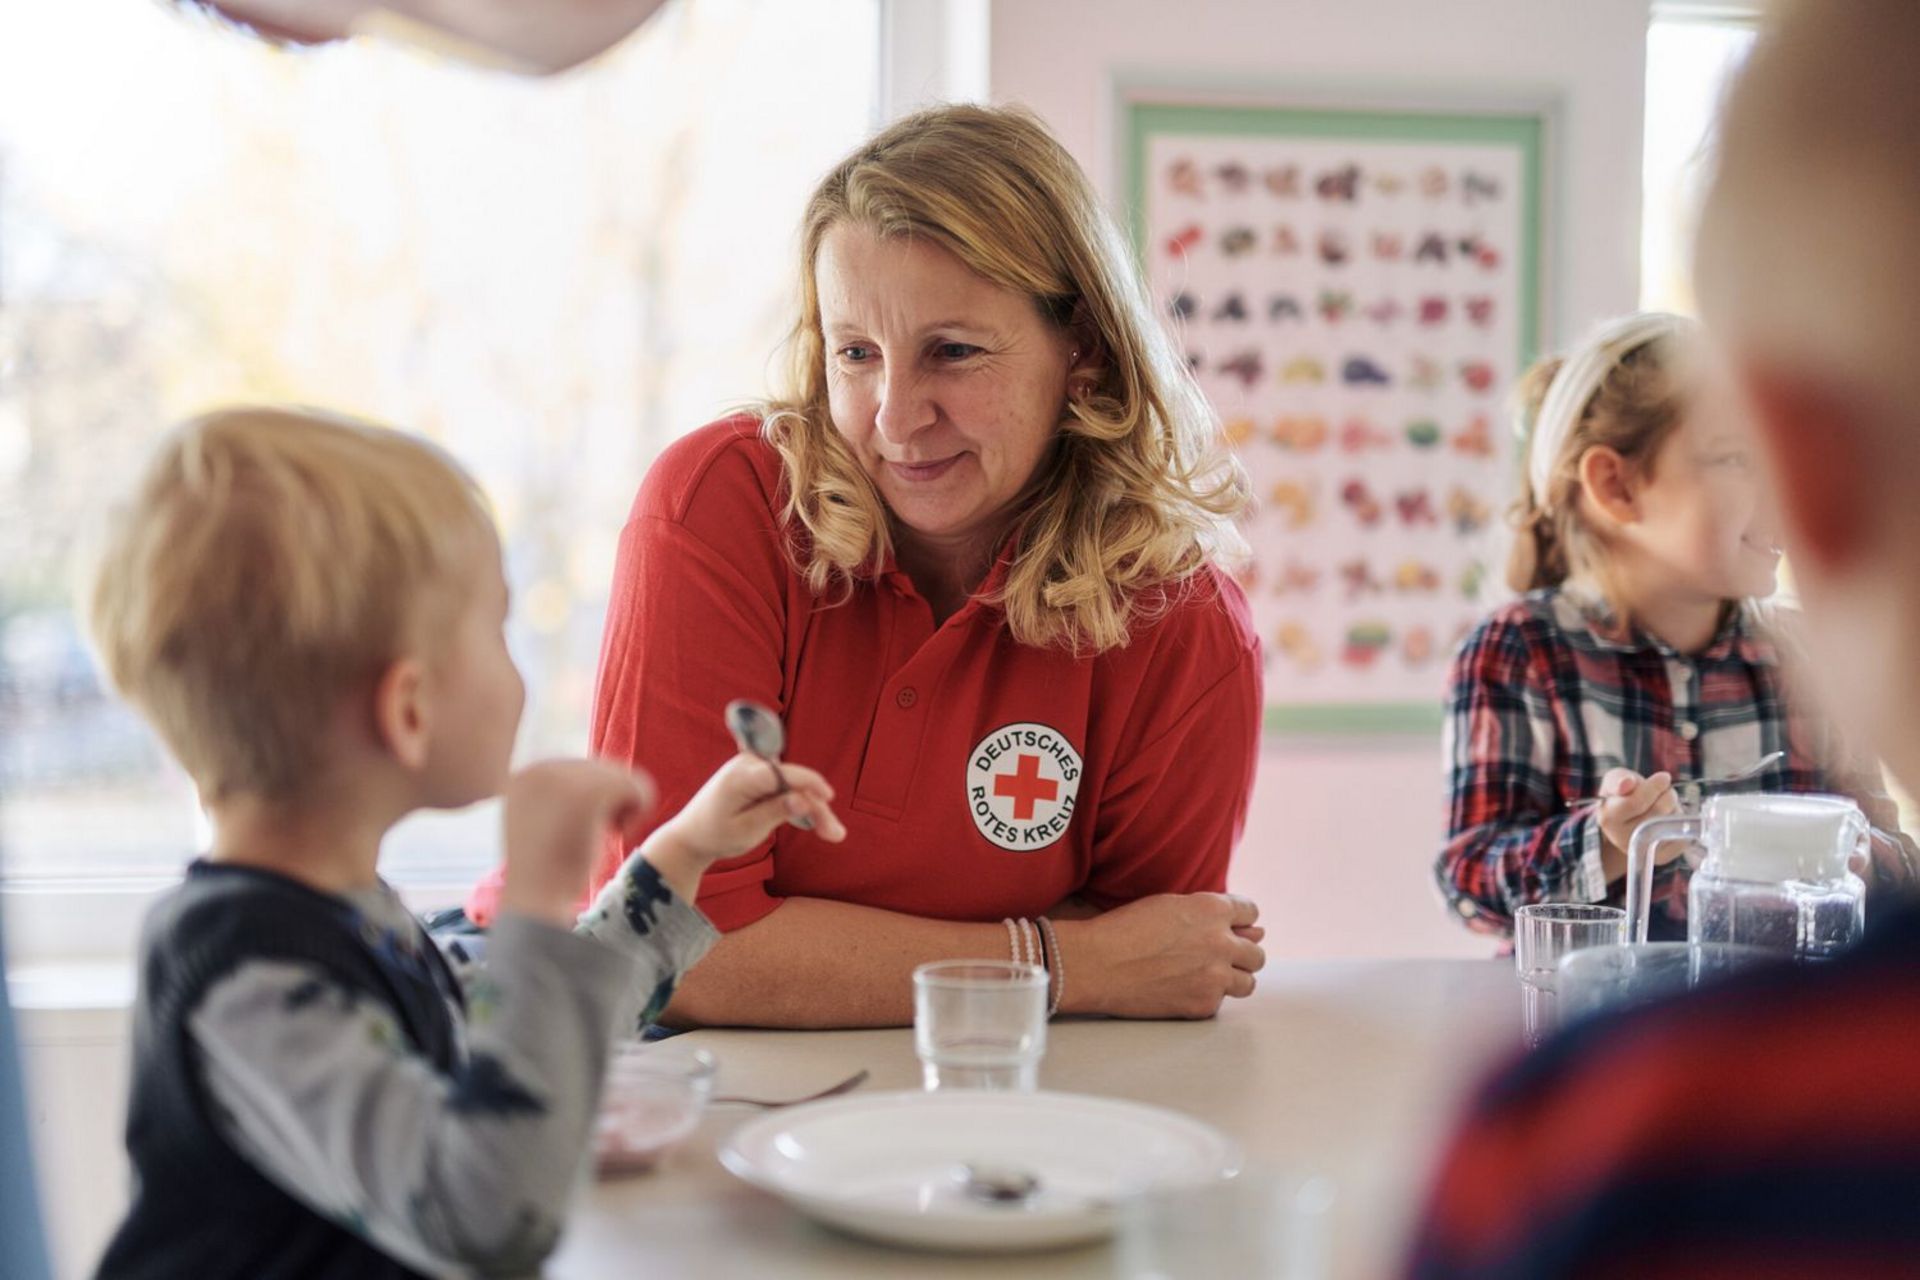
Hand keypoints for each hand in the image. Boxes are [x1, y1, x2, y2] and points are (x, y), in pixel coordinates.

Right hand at [500, 759, 656, 927]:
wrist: (534, 901)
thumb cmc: (544, 872)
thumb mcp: (541, 822)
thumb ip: (559, 795)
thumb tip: (600, 769)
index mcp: (526, 773)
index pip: (580, 768)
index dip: (592, 800)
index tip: (575, 830)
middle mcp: (541, 767)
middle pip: (602, 767)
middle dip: (608, 802)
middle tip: (590, 835)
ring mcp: (563, 778)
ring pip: (621, 774)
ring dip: (623, 806)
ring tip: (605, 832)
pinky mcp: (589, 793)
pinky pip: (637, 786)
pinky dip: (638, 810)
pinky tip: (618, 832)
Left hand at [642, 753, 844, 899]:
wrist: (692, 836)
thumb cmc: (715, 835)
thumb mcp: (746, 830)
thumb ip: (775, 812)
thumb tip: (803, 799)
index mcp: (741, 777)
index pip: (784, 774)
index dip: (810, 783)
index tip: (828, 798)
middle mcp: (748, 764)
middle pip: (794, 781)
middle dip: (816, 806)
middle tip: (835, 834)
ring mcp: (753, 768)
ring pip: (793, 785)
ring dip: (812, 807)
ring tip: (832, 833)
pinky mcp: (758, 776)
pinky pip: (785, 787)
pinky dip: (800, 804)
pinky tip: (817, 823)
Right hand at [1058, 893, 1264, 1019]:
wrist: (1095, 964)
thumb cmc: (1124, 929)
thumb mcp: (1168, 905)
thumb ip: (1207, 913)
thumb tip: (1248, 929)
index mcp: (1212, 910)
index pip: (1251, 913)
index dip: (1239, 921)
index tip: (1228, 928)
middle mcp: (1221, 943)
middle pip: (1257, 953)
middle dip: (1241, 953)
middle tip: (1217, 956)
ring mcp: (1215, 977)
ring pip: (1249, 982)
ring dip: (1233, 978)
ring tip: (1207, 975)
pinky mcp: (1203, 1005)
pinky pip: (1220, 1002)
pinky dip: (1207, 997)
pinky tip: (1183, 989)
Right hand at [1595, 768, 1681, 882]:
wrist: (1626, 823)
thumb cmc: (1622, 797)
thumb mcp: (1615, 782)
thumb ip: (1618, 779)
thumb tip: (1626, 783)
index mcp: (1609, 819)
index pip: (1636, 802)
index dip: (1654, 787)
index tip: (1663, 777)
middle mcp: (1623, 839)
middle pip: (1659, 811)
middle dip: (1667, 795)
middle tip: (1665, 790)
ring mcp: (1643, 850)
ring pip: (1671, 822)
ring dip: (1674, 808)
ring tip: (1664, 806)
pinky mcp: (1662, 856)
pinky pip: (1683, 834)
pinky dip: (1681, 823)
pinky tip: (1668, 819)